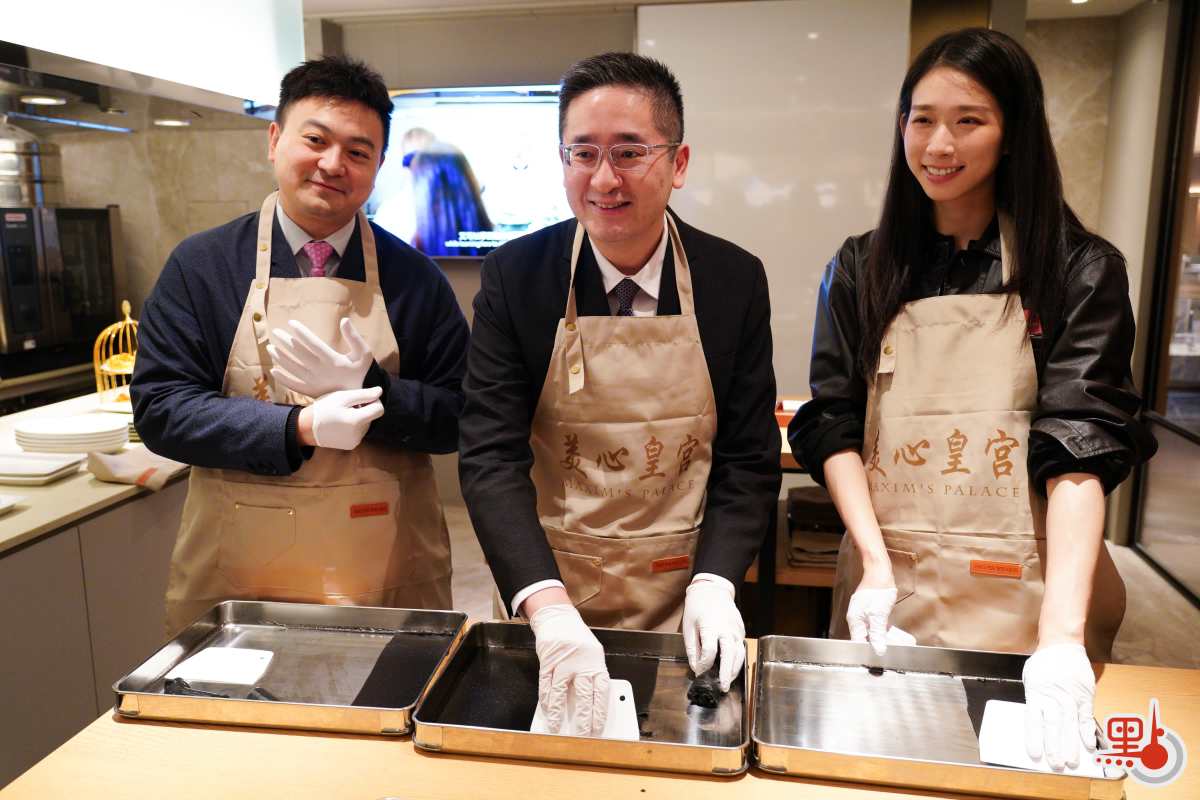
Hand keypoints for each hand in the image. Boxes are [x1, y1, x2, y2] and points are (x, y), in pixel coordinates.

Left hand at [268, 318, 372, 397]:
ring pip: (292, 368)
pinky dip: (282, 378)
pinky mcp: (311, 392)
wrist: (361, 396)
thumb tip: (344, 320)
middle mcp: (321, 371)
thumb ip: (354, 337)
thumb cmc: (362, 371)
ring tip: (270, 348)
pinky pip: (293, 385)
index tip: (291, 323)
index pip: (313, 343)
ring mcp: (315, 382)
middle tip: (276, 332)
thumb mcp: (364, 353)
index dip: (301, 332)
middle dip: (285, 342)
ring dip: (280, 357)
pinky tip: (273, 370)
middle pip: (299, 354)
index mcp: (333, 360)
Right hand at [303, 386, 383, 449]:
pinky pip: (359, 432)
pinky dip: (353, 426)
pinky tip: (340, 424)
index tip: (360, 398)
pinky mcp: (351, 445)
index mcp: (357, 421)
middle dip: (363, 409)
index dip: (373, 400)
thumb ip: (363, 394)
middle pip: (372, 416)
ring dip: (358, 417)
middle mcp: (359, 434)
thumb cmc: (323, 409)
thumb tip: (380, 392)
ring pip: (366, 424)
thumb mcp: (341, 397)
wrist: (306, 428)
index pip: (380, 409)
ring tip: (341, 415)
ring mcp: (355, 441)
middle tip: (345, 406)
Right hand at [529, 604, 609, 735]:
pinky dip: (547, 699)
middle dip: (582, 717)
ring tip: (558, 727)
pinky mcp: (547, 661)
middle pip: (583, 695)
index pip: (601, 691)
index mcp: (596, 663)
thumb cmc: (579, 641)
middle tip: (581, 734)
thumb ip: (592, 677)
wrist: (559, 619)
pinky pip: (546, 684)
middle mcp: (581, 663)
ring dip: (559, 712)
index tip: (598, 728)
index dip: (600, 711)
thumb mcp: (592, 655)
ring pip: (561, 692)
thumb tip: (589, 707)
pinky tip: (548, 710)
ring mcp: (563, 662)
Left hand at [681, 576, 745, 691]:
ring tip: (728, 682)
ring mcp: (736, 630)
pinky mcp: (741, 630)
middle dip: (726, 673)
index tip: (700, 672)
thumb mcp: (688, 626)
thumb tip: (696, 667)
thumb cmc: (698, 607)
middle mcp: (726, 629)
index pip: (709, 651)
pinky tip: (731, 668)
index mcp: (710, 627)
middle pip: (729, 654)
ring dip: (734, 670)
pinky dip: (737, 660)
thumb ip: (692, 648)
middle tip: (724, 688)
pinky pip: (741, 648)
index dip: (705, 664)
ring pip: (739, 654)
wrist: (713, 589)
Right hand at [846, 585, 897, 655]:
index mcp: (855, 620)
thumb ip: (878, 633)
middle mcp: (859, 619)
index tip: (880, 659)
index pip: (859, 642)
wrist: (880, 571)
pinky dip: (891, 631)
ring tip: (904, 644)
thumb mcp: (878, 614)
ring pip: (877, 632)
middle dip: (884, 645)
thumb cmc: (877, 589)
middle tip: (896, 652)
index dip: (869, 651)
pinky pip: (882, 626)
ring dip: (890, 638)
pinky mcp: (874, 612)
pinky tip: (902, 636)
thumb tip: (879, 650)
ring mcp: (867, 615)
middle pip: (869, 638)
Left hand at [1023, 643, 1096, 770]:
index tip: (1035, 754)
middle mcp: (1053, 697)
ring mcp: (1070, 696)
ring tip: (1072, 761)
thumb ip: (1034, 699)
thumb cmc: (1044, 663)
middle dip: (1054, 747)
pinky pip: (1087, 716)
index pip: (1033, 720)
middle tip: (1056, 764)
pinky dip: (1088, 731)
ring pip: (1071, 724)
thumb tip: (1036, 721)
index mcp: (1036, 693)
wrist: (1062, 643)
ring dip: (1072, 744)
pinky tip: (1089, 745)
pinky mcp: (1085, 695)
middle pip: (1053, 725)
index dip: (1034, 738)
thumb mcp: (1031, 678)